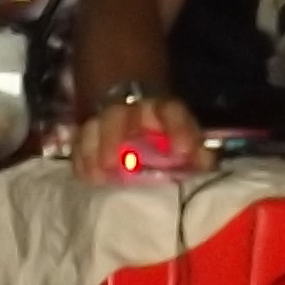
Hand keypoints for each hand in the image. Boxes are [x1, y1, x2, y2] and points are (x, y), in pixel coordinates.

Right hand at [73, 86, 205, 184]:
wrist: (134, 108)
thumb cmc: (166, 135)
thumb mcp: (185, 138)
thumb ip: (198, 152)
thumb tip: (205, 164)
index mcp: (162, 108)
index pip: (171, 111)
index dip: (178, 129)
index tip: (182, 151)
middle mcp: (131, 109)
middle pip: (119, 115)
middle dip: (114, 137)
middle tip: (113, 164)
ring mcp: (105, 117)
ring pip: (94, 125)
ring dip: (93, 149)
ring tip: (98, 175)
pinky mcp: (87, 128)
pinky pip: (79, 139)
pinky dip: (81, 158)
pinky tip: (86, 176)